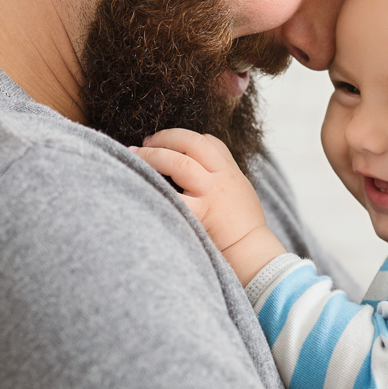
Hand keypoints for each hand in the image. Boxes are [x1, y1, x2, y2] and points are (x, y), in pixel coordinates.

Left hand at [133, 129, 286, 284]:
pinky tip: (139, 183)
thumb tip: (198, 165)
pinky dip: (155, 187)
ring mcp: (210, 195)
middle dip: (165, 138)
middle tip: (146, 141)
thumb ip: (222, 176)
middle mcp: (221, 178)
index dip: (184, 136)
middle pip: (191, 144)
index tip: (167, 140)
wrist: (253, 252)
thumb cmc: (245, 227)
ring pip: (179, 163)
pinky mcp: (200, 214)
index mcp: (230, 171)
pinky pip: (172, 196)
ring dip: (153, 155)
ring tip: (134, 153)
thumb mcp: (241, 191)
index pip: (209, 142)